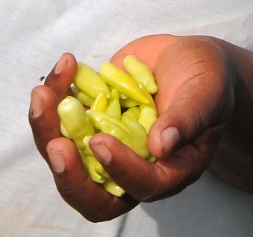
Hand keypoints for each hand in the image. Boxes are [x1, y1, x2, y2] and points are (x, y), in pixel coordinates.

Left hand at [28, 36, 234, 221]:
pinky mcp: (87, 121)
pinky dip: (55, 93)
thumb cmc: (208, 80)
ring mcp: (105, 145)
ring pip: (66, 157)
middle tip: (55, 144)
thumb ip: (188, 118)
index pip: (142, 187)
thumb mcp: (208, 93)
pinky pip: (60, 120)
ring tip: (44, 91)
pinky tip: (66, 65)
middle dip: (68, 174)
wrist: (188, 59)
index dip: (119, 170)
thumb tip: (161, 145)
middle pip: (92, 193)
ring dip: (47, 129)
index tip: (101, 140)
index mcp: (169, 171)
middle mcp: (132, 168)